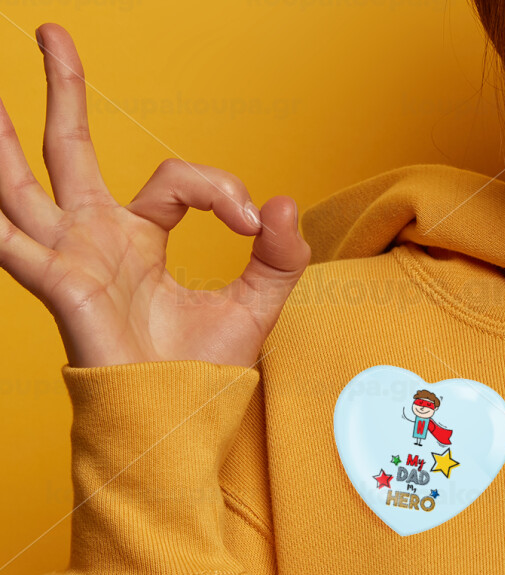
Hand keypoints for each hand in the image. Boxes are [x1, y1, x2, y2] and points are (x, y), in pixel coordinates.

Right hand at [0, 23, 310, 367]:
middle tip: (53, 35)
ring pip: (27, 185)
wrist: (181, 414)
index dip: (217, 187)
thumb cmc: (206, 365)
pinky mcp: (62, 287)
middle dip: (64, 94)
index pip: (174, 178)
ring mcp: (73, 258)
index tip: (252, 219)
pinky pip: (17, 243)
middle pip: (73, 152)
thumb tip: (284, 202)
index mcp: (142, 237)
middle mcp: (99, 238)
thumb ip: (278, 255)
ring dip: (3, 142)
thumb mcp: (256, 302)